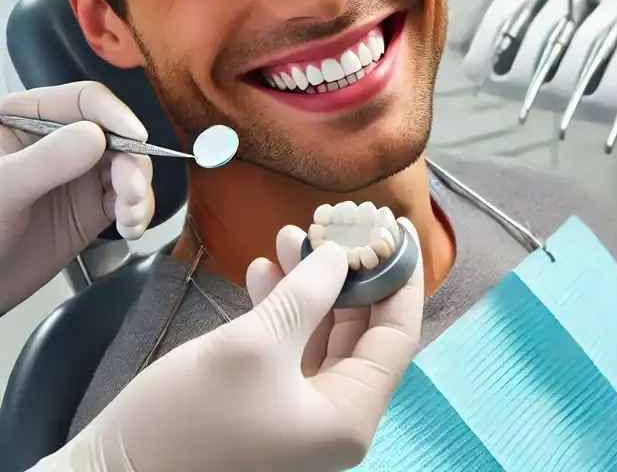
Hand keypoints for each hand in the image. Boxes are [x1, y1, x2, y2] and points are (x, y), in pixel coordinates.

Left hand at [0, 82, 153, 311]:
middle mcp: (58, 141)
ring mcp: (77, 174)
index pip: (82, 100)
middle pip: (115, 134)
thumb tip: (97, 136)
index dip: (113, 114)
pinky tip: (131, 229)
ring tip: (131, 218)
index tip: (136, 138)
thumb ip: (45, 162)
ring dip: (138, 190)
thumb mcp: (2, 190)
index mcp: (26, 119)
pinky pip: (128, 200)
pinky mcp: (92, 207)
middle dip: (131, 162)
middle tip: (131, 192)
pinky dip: (139, 212)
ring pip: (128, 166)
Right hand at [51, 219, 422, 471]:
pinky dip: (280, 305)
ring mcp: (300, 411)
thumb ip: (307, 295)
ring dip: (307, 282)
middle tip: (336, 224)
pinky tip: (260, 271)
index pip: (396, 335)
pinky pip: (290, 344)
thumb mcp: (256, 344)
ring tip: (289, 235)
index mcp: (349, 416)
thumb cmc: (189, 417)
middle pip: (361, 329)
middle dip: (347, 272)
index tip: (395, 225)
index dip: (400, 275)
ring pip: (322, 330)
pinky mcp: (268, 402)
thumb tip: (338, 256)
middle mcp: (333, 416)